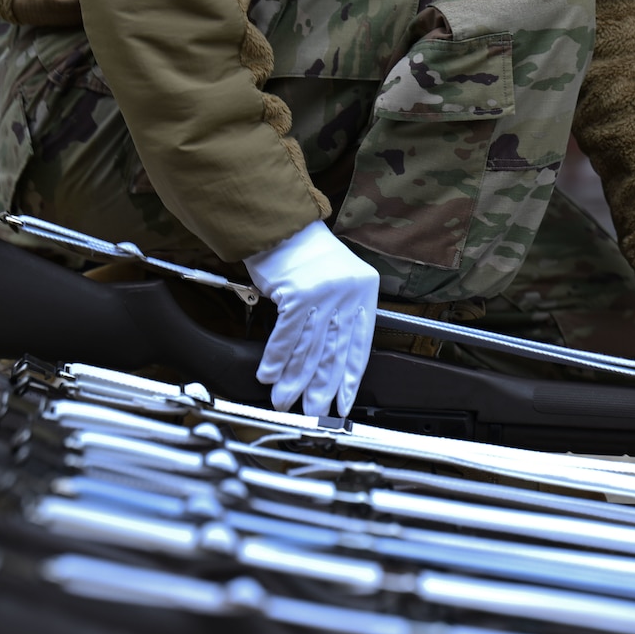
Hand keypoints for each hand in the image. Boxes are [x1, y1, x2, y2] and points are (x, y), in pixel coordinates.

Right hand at [243, 220, 379, 416]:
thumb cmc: (305, 252)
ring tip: (285, 401)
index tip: (343, 404)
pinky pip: (287, 335)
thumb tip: (328, 357)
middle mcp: (348, 296)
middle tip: (315, 411)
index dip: (349, 379)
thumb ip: (341, 314)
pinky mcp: (298, 293)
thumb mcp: (337, 280)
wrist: (281, 222)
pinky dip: (276, 358)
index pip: (360, 347)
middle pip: (334, 353)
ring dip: (293, 379)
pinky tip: (269, 375)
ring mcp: (324, 295)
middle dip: (322, 388)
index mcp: (365, 293)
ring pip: (309, 349)